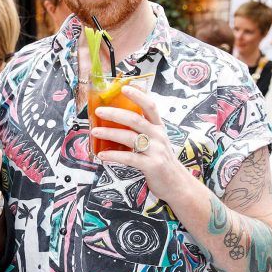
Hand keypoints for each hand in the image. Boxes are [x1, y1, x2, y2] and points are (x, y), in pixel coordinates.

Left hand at [91, 85, 189, 200]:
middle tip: (99, 110)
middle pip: (135, 119)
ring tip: (95, 131)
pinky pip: (129, 158)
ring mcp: (156, 151)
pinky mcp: (151, 165)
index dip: (138, 95)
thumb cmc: (161, 161)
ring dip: (109, 133)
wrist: (176, 184)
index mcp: (159, 128)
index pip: (150, 106)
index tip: (124, 87)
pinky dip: (114, 155)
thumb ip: (143, 131)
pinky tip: (102, 154)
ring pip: (129, 137)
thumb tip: (117, 120)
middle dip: (115, 113)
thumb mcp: (156, 142)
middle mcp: (158, 136)